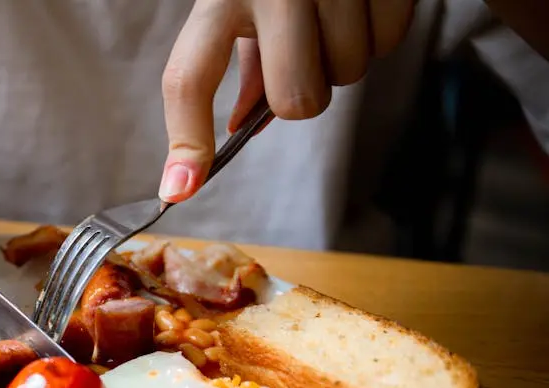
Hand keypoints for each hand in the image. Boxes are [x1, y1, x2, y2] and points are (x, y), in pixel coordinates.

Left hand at [159, 0, 414, 203]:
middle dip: (305, 94)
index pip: (189, 79)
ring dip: (346, 57)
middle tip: (307, 54)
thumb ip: (247, 64)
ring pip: (347, 75)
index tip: (179, 189)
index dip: (186, 141)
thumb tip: (242, 130)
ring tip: (336, 10)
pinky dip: (381, 31)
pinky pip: (389, 41)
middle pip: (295, 101)